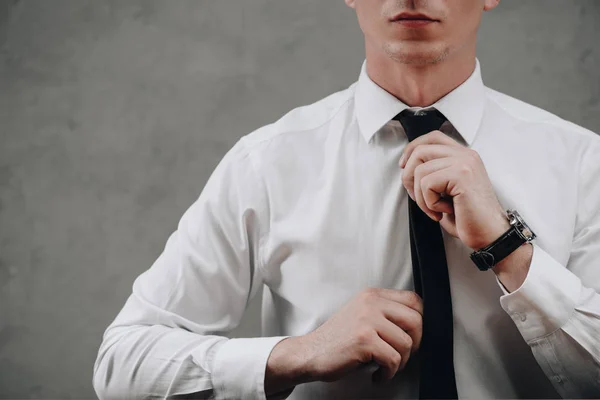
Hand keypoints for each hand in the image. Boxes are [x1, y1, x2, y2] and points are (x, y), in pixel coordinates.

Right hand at [265, 288, 422, 392]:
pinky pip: (393, 360)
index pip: (414, 300)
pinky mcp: (364, 340)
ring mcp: (367, 320)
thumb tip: (417, 325)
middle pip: (416, 321)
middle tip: (401, 355)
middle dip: (414, 344)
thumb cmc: (337, 339)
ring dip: (400, 363)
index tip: (411, 336)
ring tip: (386, 367)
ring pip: (406, 344)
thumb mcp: (361, 315)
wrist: (310, 353)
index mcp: (372, 295)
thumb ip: (384, 312)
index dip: (420, 321)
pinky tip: (377, 374)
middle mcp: (371, 303)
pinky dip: (388, 373)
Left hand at [399, 130, 509, 249]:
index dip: (412, 149)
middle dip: (409, 178)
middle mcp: (465, 154)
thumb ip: (432, 173)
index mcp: (463, 156)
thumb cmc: (467, 217)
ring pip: (419, 171)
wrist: (490, 235)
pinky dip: (429, 203)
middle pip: (420, 150)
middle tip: (420, 200)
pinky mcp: (461, 174)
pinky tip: (445, 211)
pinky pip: (427, 184)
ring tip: (436, 209)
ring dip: (420, 197)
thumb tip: (407, 167)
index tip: (404, 167)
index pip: (433, 137)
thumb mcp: (446, 190)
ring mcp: (464, 162)